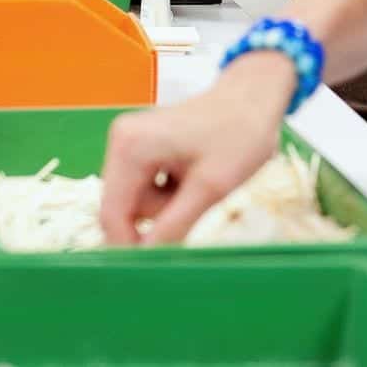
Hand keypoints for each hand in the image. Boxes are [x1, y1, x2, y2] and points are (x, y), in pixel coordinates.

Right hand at [99, 51, 296, 244]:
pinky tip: (193, 173)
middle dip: (160, 216)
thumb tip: (147, 261)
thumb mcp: (211, 187)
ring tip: (200, 182)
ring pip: (137, 201)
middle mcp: (121, 141)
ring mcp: (130, 142)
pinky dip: (170, 192)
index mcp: (131, 147)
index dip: (129, 247)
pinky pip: (146, 187)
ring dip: (168, 205)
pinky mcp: (141, 146)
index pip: (112, 214)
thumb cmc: (240, 134)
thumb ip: (174, 225)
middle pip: (124, 208)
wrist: (255, 97)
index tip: (155, 268)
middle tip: (198, 199)